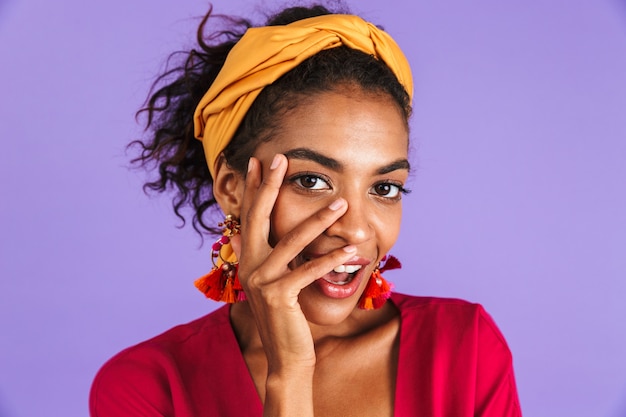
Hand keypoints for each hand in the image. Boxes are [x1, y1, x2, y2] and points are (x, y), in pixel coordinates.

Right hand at [231, 154, 355, 375]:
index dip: (256, 188)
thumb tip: (237, 236)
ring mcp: (261, 281)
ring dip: (318, 220)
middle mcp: (249, 266)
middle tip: (282, 159)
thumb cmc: (284, 317)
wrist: (285, 356)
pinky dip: (332, 259)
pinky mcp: (279, 296)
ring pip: (292, 241)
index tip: (260, 161)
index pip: (250, 216)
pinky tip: (352, 249)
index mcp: (248, 260)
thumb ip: (258, 257)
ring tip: (341, 203)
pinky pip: (309, 270)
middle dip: (271, 185)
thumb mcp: (268, 283)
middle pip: (260, 217)